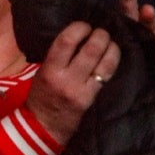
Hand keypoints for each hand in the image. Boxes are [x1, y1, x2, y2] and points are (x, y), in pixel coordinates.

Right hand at [25, 21, 120, 145]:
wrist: (43, 127)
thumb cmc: (41, 96)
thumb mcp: (42, 73)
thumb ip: (58, 56)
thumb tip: (77, 36)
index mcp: (50, 69)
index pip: (66, 41)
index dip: (79, 28)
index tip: (85, 26)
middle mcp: (67, 78)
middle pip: (91, 49)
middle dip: (101, 35)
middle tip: (102, 32)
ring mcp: (82, 90)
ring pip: (105, 62)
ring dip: (112, 47)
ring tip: (111, 43)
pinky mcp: (93, 99)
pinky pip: (108, 76)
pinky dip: (113, 62)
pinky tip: (114, 57)